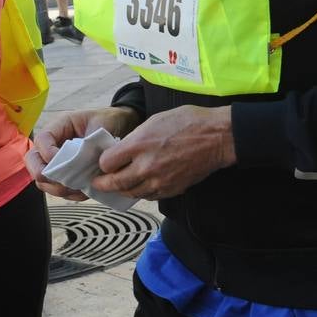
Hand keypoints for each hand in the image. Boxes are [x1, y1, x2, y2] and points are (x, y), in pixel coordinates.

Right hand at [26, 106, 141, 200]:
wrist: (118, 126)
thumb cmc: (107, 121)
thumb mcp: (101, 124)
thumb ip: (91, 140)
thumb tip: (85, 161)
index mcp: (59, 126)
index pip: (42, 139)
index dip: (48, 153)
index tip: (63, 162)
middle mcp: (53, 144)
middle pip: (33, 161)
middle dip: (45, 175)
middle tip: (63, 182)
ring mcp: (57, 160)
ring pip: (43, 179)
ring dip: (57, 188)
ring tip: (77, 189)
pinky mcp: (66, 174)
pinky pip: (58, 189)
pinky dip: (69, 194)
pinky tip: (83, 191)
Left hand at [90, 105, 235, 201]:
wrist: (217, 137)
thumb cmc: (189, 122)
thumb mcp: (155, 120)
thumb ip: (136, 138)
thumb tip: (124, 149)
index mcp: (139, 145)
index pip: (107, 163)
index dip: (103, 162)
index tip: (105, 161)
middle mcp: (146, 166)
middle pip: (115, 183)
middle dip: (104, 183)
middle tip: (99, 183)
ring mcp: (159, 181)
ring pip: (131, 193)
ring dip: (123, 189)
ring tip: (119, 185)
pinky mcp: (171, 190)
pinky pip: (149, 196)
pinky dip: (141, 192)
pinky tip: (141, 185)